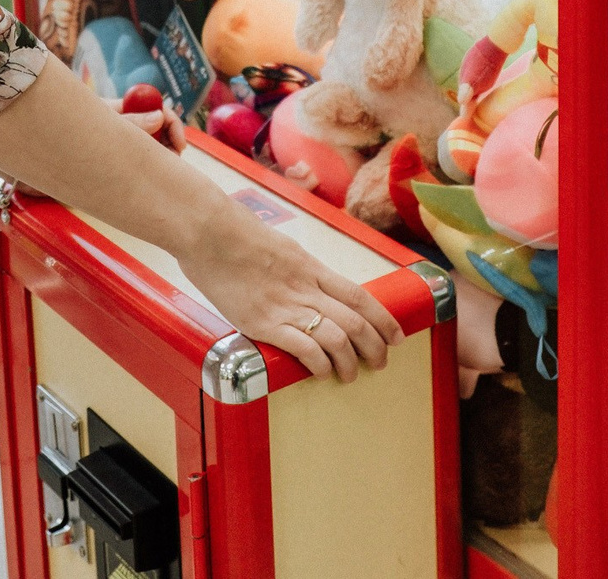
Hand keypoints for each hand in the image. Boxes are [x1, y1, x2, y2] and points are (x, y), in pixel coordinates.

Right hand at [174, 209, 402, 383]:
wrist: (210, 232)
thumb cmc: (236, 235)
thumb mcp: (279, 248)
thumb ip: (295, 269)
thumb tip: (305, 282)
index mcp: (311, 268)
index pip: (358, 296)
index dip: (383, 319)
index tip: (397, 336)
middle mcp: (306, 288)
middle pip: (355, 321)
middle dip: (374, 346)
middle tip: (380, 363)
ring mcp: (286, 306)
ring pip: (337, 338)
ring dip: (349, 361)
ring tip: (350, 375)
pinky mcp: (264, 324)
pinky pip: (305, 348)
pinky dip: (320, 364)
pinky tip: (322, 372)